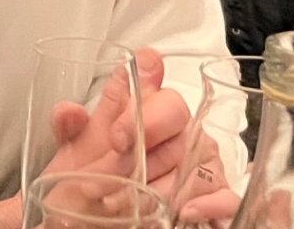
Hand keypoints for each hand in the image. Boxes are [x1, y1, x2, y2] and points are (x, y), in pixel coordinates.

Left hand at [21, 49, 236, 220]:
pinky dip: (208, 204)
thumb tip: (69, 111)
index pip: (153, 79)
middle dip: (136, 153)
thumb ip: (70, 127)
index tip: (115, 134)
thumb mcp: (76, 153)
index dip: (138, 102)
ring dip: (154, 188)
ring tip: (119, 203)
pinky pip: (225, 194)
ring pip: (191, 161)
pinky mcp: (217, 192)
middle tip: (106, 176)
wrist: (101, 218)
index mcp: (145, 107)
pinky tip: (185, 211)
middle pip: (174, 120)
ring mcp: (202, 157)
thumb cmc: (95, 178)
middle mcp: (178, 126)